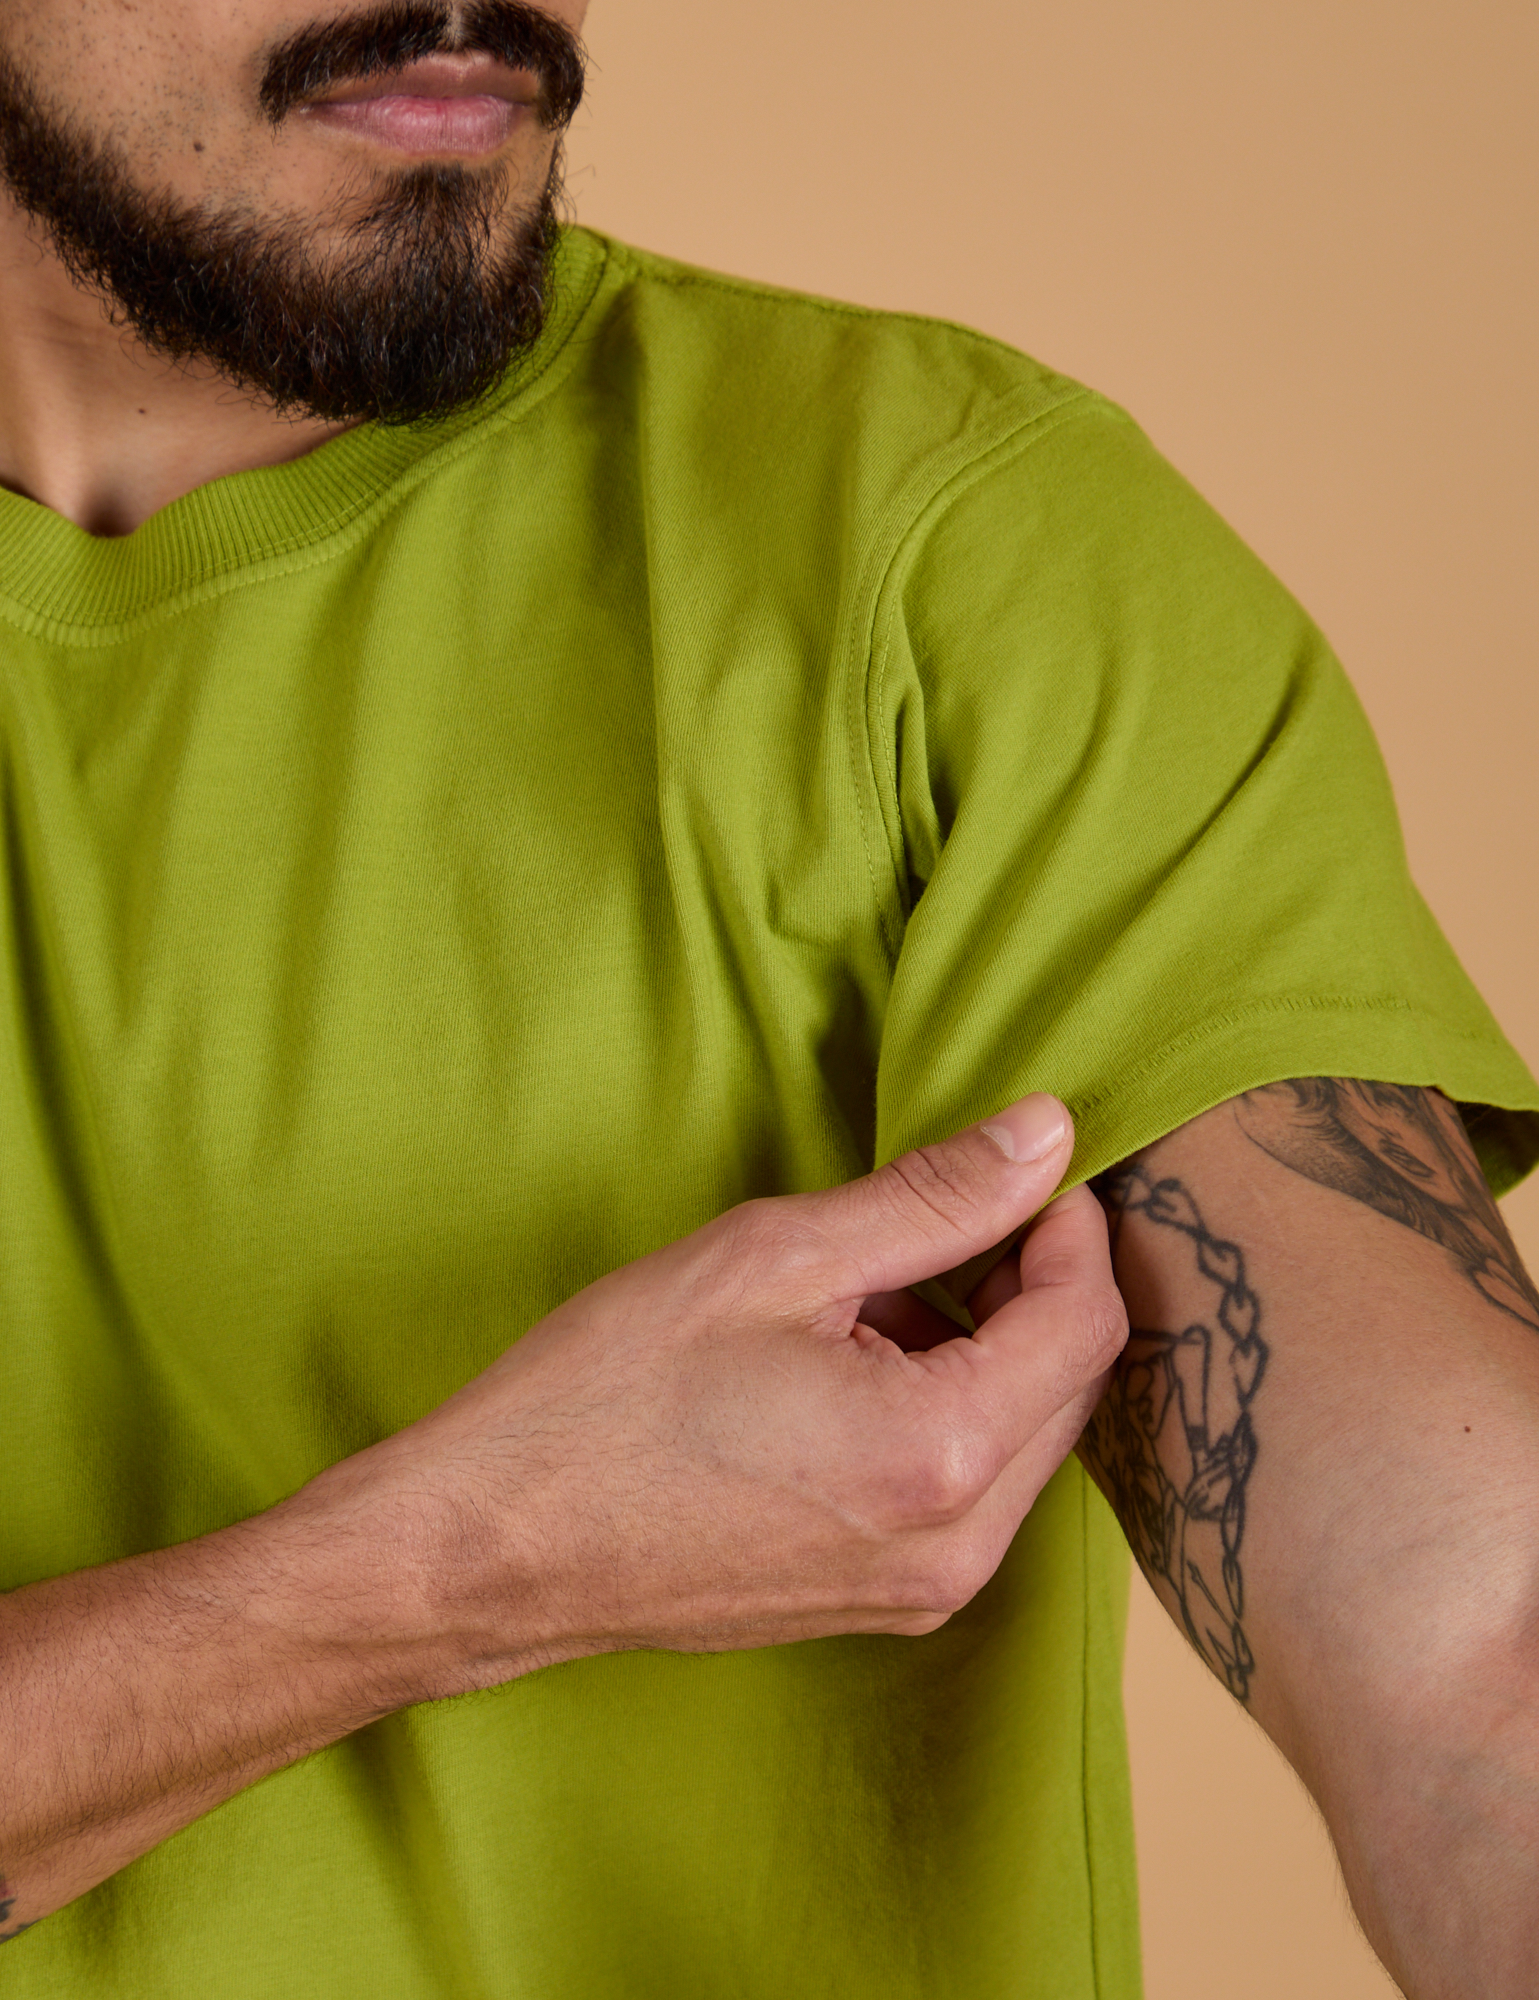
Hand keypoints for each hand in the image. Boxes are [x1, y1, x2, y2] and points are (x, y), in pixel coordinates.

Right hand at [324, 1093, 1126, 1689]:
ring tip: (870, 1295)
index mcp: (944, 1453)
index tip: (1019, 1168)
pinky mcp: (884, 1606)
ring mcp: (923, 1592)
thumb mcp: (776, 1257)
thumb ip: (933, 1198)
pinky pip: (970, 1491)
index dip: (1068, 1225)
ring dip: (987, 1350)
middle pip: (1072, 1386)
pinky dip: (946, 1413)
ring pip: (1025, 1440)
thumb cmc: (612, 1393)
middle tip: (946, 1216)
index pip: (1085, 1319)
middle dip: (1034, 1286)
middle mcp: (961, 1546)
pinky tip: (849, 1367)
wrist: (492, 1545)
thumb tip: (1045, 1134)